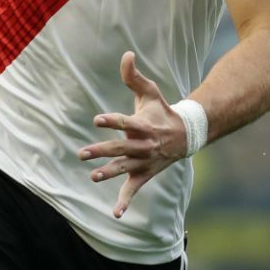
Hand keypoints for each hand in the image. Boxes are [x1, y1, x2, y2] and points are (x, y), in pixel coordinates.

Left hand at [79, 52, 185, 218]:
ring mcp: (144, 162)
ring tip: (94, 177)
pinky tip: (116, 214)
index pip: (126, 123)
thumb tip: (126, 54)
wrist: (186, 136)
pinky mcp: (144, 174)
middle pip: (120, 149)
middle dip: (102, 151)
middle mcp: (144, 145)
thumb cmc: (162, 112)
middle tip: (82, 154)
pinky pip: (134, 190)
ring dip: (110, 174)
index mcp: (143, 126)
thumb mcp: (151, 93)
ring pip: (125, 169)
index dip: (112, 121)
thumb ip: (134, 77)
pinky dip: (125, 202)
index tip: (98, 119)